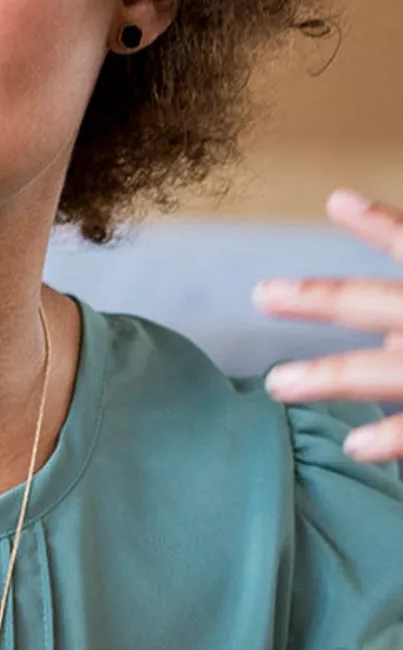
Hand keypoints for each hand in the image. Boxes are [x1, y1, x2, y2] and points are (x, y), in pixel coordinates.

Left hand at [251, 189, 402, 463]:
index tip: (336, 201)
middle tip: (260, 295)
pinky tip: (354, 448)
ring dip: (326, 377)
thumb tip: (379, 271)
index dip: (378, 224)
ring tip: (276, 386)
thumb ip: (402, 302)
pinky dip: (389, 438)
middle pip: (374, 303)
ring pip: (376, 372)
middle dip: (317, 299)